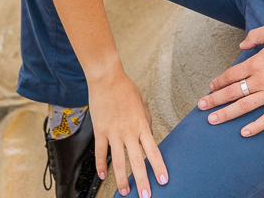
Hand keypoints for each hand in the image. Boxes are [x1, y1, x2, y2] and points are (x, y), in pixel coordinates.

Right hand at [89, 65, 167, 195]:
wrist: (107, 78)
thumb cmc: (125, 88)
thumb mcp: (142, 103)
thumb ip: (145, 121)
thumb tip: (147, 134)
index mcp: (141, 125)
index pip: (153, 150)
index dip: (158, 167)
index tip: (163, 180)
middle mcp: (128, 132)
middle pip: (137, 161)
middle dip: (142, 180)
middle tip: (146, 196)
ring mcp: (113, 132)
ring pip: (118, 161)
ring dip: (122, 178)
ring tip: (125, 192)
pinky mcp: (100, 131)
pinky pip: (100, 152)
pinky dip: (100, 165)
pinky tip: (103, 175)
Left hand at [197, 24, 263, 135]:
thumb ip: (254, 36)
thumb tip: (242, 44)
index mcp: (255, 63)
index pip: (231, 75)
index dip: (219, 82)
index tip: (211, 87)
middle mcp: (260, 80)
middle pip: (232, 92)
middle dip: (215, 100)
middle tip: (201, 106)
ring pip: (244, 107)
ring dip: (226, 114)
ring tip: (212, 120)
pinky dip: (254, 127)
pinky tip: (243, 133)